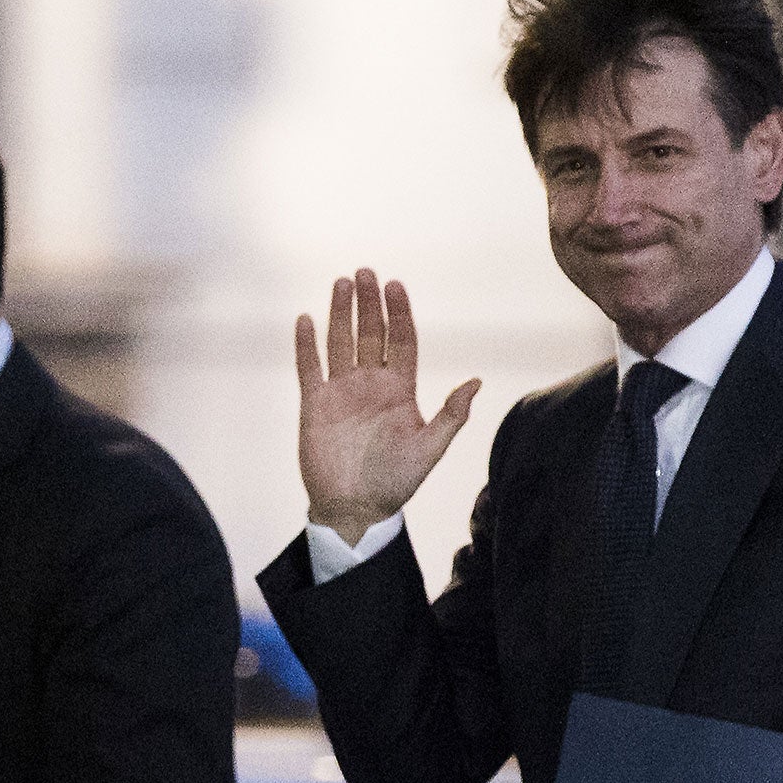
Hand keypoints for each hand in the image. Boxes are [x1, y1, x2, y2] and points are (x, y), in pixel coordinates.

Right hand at [295, 269, 481, 543]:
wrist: (355, 509)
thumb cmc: (395, 482)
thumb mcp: (429, 449)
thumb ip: (451, 415)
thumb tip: (475, 381)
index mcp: (400, 390)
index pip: (401, 341)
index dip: (399, 313)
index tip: (395, 286)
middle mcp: (371, 384)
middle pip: (371, 333)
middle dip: (369, 303)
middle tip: (365, 272)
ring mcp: (342, 392)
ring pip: (340, 342)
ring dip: (339, 313)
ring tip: (341, 283)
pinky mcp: (315, 404)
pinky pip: (309, 368)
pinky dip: (307, 345)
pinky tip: (306, 320)